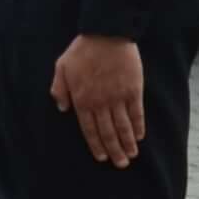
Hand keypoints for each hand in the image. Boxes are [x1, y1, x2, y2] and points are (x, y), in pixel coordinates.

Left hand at [51, 32, 147, 166]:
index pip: (89, 129)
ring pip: (123, 126)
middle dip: (114, 151)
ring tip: (131, 155)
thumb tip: (61, 108)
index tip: (102, 157)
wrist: (107, 33)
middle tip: (120, 164)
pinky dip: (139, 126)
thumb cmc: (82, 50)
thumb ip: (59, 89)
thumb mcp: (61, 67)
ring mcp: (118, 97)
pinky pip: (137, 113)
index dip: (96, 145)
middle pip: (107, 132)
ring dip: (127, 143)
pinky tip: (140, 136)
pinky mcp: (133, 90)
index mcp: (81, 99)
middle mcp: (100, 103)